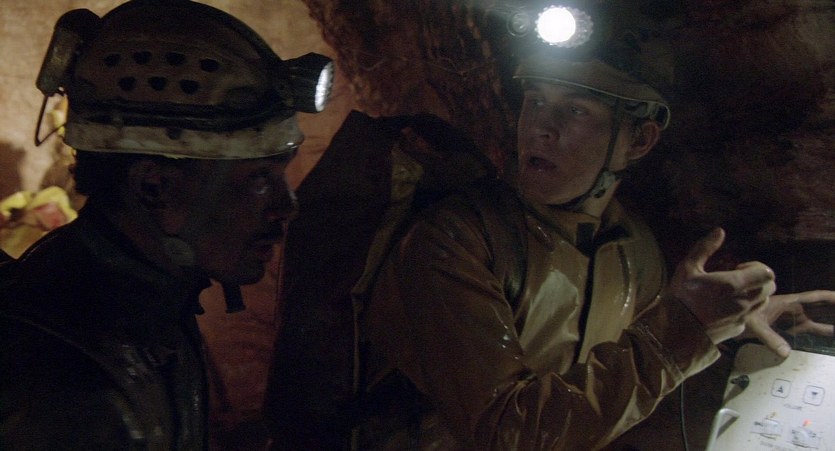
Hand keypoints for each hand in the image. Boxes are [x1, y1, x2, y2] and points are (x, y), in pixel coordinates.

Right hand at [669, 228, 775, 343]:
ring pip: (763, 302)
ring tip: (734, 293)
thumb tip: (719, 231)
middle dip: (759, 280)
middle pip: (770, 286)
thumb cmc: (681, 297)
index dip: (756, 267)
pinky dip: (744, 310)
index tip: (738, 268)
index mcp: (733, 284)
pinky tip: (725, 309)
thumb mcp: (687, 268)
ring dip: (755, 294)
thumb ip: (704, 248)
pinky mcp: (739, 329)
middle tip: (739, 279)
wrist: (676, 332)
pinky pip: (750, 316)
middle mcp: (744, 301)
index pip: (766, 272)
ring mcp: (743, 317)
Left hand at [743, 290, 834, 357]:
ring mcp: (794, 320)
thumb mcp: (755, 326)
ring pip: (820, 321)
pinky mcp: (791, 329)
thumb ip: (770, 338)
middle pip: (823, 309)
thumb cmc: (742, 316)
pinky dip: (825, 333)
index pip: (816, 298)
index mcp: (789, 303)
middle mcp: (795, 310)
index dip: (833, 298)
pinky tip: (833, 337)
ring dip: (833, 325)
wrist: (729, 318)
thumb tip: (786, 353)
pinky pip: (813, 331)